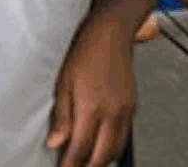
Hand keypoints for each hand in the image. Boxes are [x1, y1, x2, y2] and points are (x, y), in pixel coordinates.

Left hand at [46, 19, 136, 166]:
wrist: (112, 34)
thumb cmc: (86, 50)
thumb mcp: (63, 81)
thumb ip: (61, 115)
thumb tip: (55, 143)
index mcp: (91, 106)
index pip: (80, 149)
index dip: (70, 165)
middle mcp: (112, 113)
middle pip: (101, 157)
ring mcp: (125, 111)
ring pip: (115, 150)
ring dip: (101, 160)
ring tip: (85, 160)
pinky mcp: (132, 107)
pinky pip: (123, 137)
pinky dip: (111, 146)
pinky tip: (100, 142)